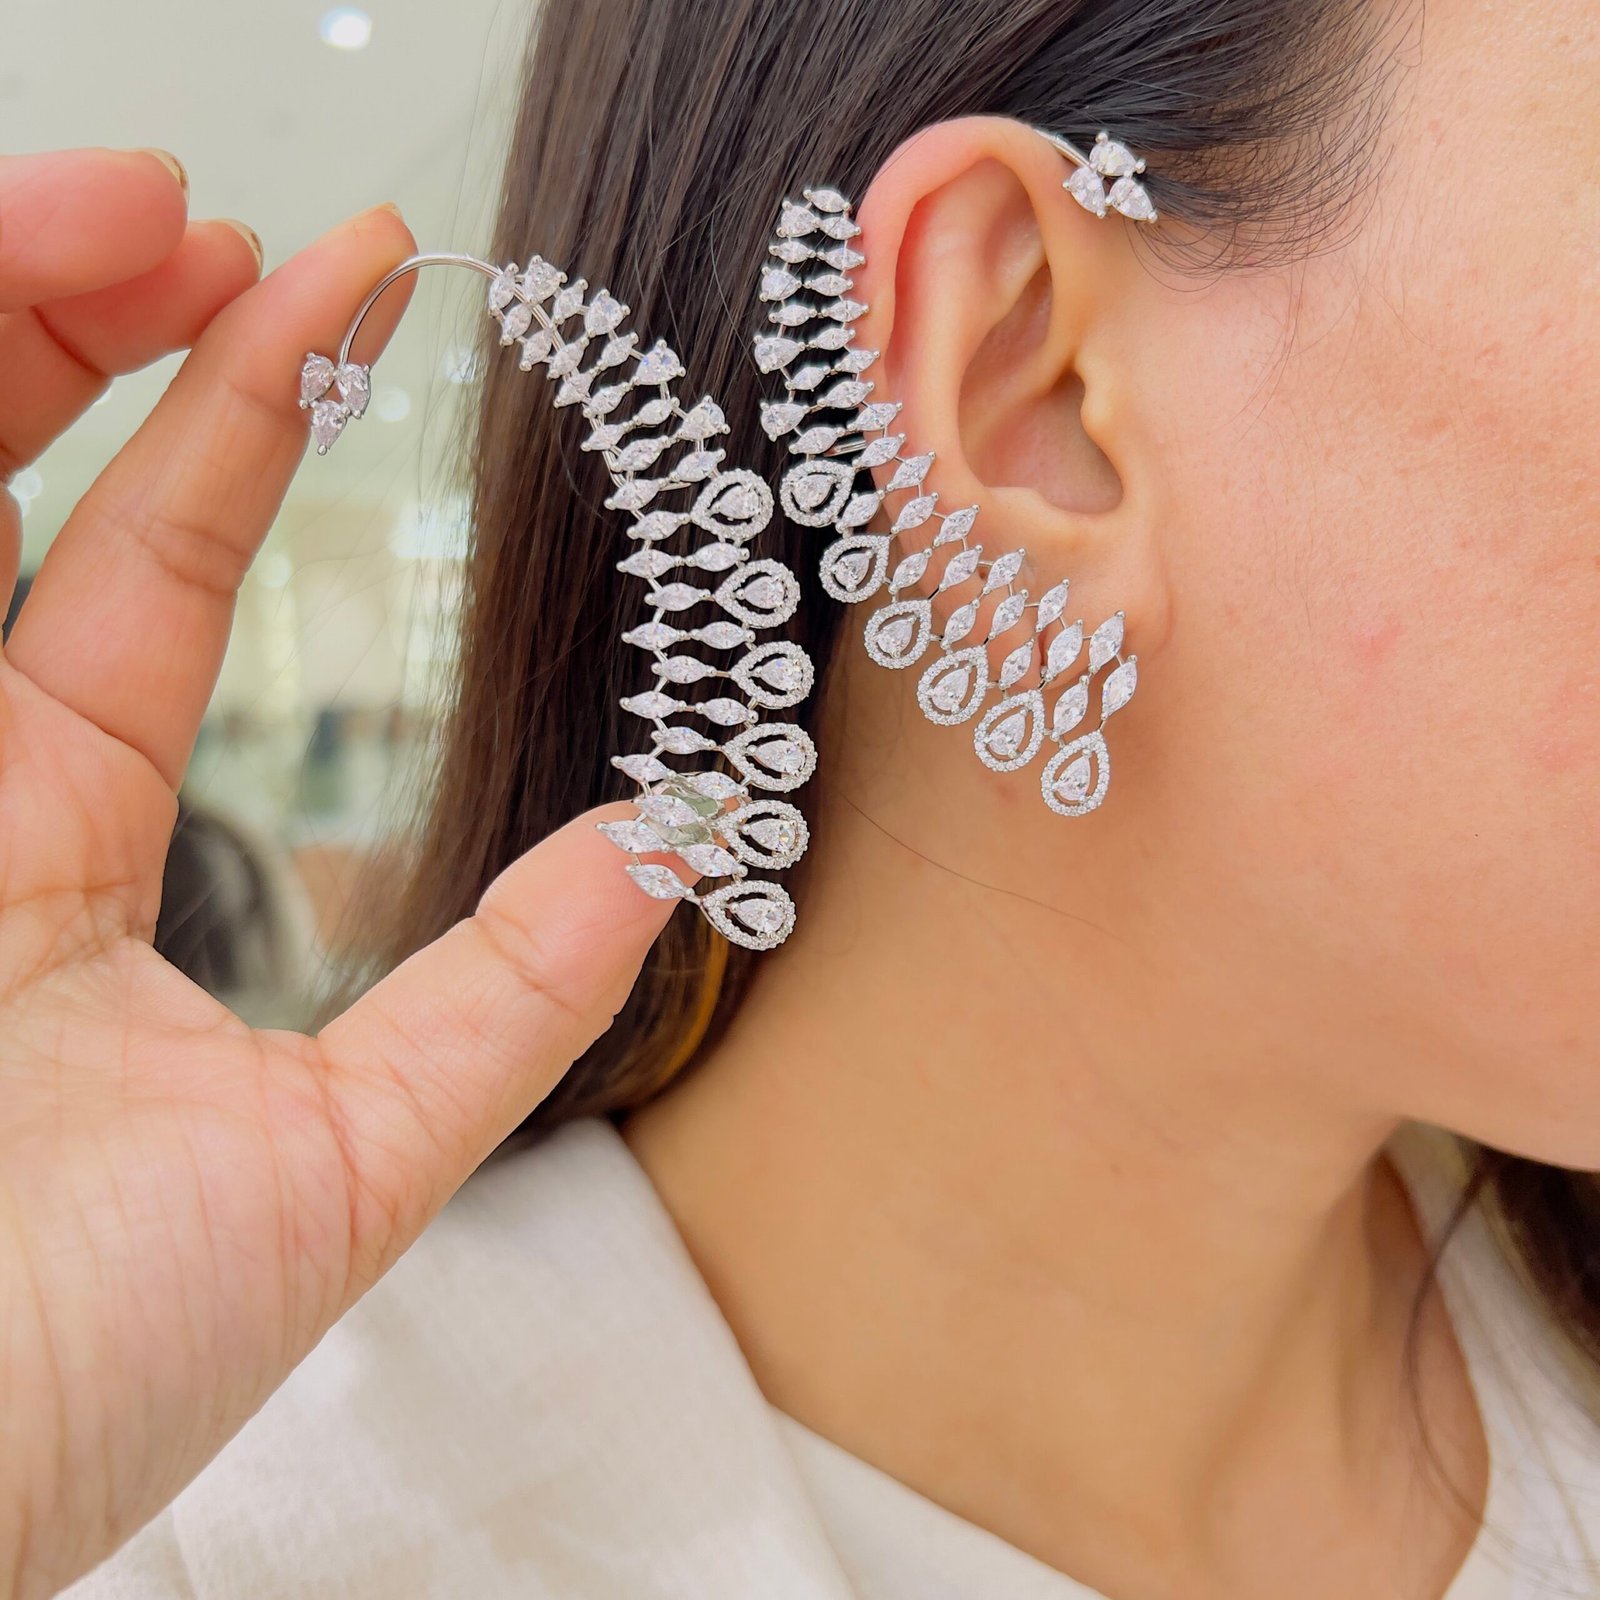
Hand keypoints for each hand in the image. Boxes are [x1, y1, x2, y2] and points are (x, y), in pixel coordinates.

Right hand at [0, 149, 681, 1598]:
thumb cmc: (83, 1370)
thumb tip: (682, 848)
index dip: (234, 420)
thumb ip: (501, 999)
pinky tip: (5, 291)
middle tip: (231, 204)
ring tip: (132, 200)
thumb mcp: (344, 1165)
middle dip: (93, 322)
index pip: (144, 577)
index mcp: (50, 862)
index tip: (346, 286)